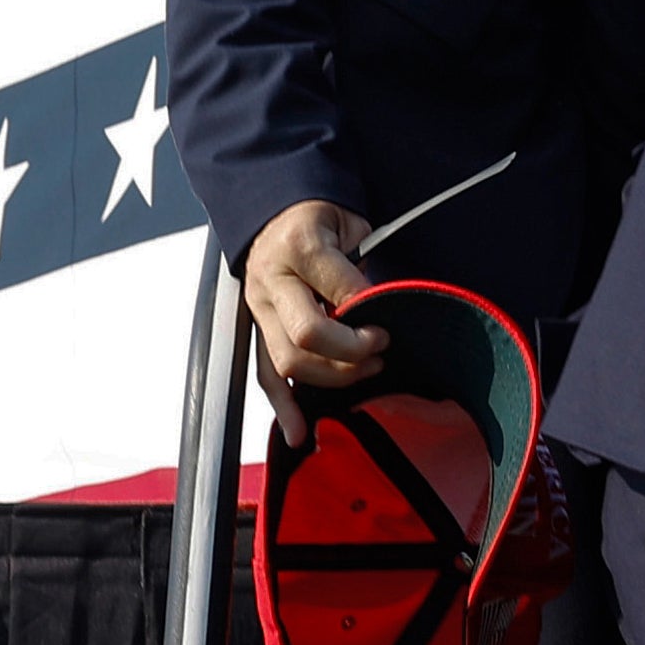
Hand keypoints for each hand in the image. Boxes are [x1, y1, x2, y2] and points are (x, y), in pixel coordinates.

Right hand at [241, 200, 385, 441]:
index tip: (388, 318)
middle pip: (307, 334)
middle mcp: (271, 282)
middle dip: (351, 349)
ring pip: (287, 361)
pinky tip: (299, 431)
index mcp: (300, 247)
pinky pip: (264, 375)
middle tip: (381, 345)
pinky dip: (282, 406)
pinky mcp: (256, 332)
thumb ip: (358, 262)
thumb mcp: (347, 222)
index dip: (368, 307)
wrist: (273, 214)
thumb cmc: (319, 218)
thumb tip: (378, 304)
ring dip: (332, 376)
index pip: (338, 287)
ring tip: (368, 371)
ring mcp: (259, 311)